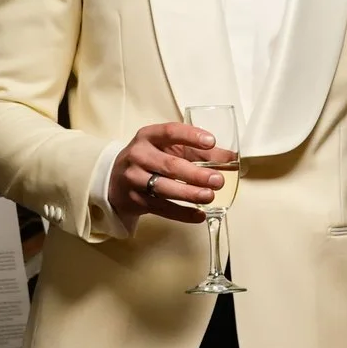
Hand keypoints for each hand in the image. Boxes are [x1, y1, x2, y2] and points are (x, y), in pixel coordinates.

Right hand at [107, 121, 225, 225]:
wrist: (116, 179)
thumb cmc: (150, 159)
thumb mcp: (169, 148)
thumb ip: (198, 151)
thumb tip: (230, 157)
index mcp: (148, 136)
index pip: (170, 132)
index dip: (191, 136)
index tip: (211, 142)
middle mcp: (138, 155)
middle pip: (169, 165)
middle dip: (196, 174)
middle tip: (217, 180)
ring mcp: (134, 178)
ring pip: (164, 188)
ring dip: (189, 194)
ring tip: (209, 196)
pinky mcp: (136, 200)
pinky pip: (161, 208)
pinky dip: (182, 213)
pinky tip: (199, 215)